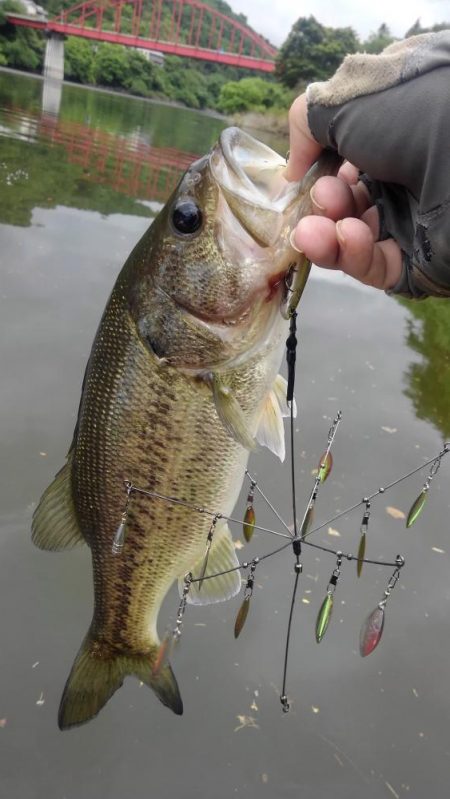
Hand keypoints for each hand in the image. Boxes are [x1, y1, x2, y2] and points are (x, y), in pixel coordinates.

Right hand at [286, 94, 401, 290]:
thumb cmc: (414, 114)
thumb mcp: (345, 100)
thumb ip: (305, 126)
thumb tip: (292, 171)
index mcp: (396, 137)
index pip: (346, 165)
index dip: (320, 172)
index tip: (303, 176)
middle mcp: (406, 180)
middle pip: (346, 206)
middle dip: (321, 206)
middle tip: (318, 200)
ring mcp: (414, 224)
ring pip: (353, 240)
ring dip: (327, 234)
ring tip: (316, 227)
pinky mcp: (418, 264)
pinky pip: (374, 266)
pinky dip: (352, 254)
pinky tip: (345, 236)